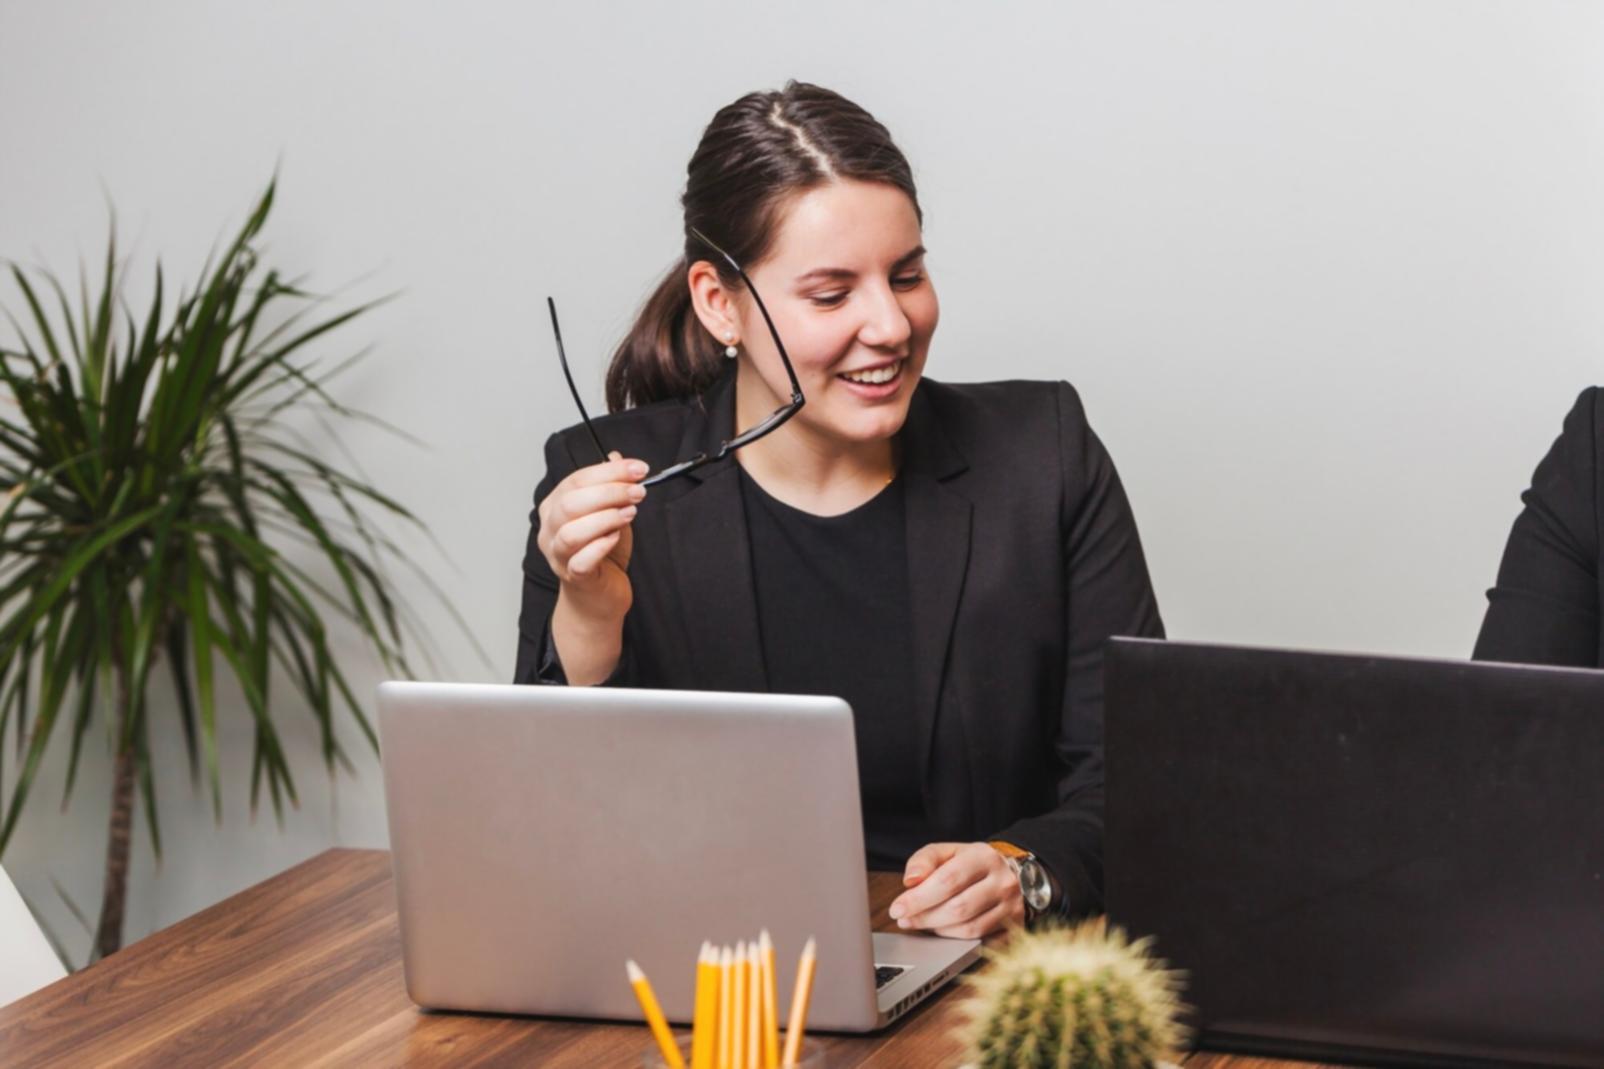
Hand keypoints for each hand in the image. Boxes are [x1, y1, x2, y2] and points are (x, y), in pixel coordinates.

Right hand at [537, 451, 647, 626]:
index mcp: (555, 507)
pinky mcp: (573, 577)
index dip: (609, 472)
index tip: (638, 469)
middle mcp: (550, 529)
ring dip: (605, 518)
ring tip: (630, 514)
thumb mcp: (609, 514)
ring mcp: (558, 555)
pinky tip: (616, 538)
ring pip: (571, 531)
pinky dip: (600, 546)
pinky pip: (580, 560)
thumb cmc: (603, 554)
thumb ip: (610, 487)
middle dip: (609, 492)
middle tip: (638, 492)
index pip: (576, 480)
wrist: (599, 597)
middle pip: (571, 503)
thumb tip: (616, 456)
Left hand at [886, 842, 1024, 938]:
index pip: (947, 881)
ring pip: (968, 928)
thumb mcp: (947, 852)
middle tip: (904, 919)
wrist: (1010, 873)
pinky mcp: (1013, 927)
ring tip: (920, 922)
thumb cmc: (972, 863)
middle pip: (958, 908)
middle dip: (924, 917)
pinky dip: (954, 937)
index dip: (918, 898)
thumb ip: (924, 861)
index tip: (897, 908)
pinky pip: (978, 941)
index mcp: (984, 857)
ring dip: (937, 929)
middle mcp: (1003, 882)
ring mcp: (1011, 907)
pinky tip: (941, 929)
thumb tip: (910, 881)